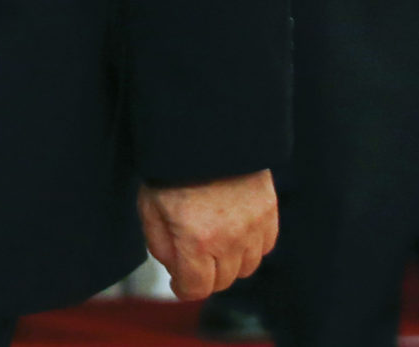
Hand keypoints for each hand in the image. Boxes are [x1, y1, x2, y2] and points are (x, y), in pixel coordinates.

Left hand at [139, 171, 276, 302]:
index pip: (196, 288)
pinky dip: (250, 246)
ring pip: (246, 268)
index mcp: (196, 239)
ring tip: (213, 242)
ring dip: (229, 262)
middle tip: (192, 259)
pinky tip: (234, 230)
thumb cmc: (172, 165)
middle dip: (204, 275)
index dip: (183, 287)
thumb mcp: (149, 205)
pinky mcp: (269, 212)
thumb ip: (159, 243)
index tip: (179, 282)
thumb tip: (175, 268)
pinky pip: (264, 247)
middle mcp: (230, 239)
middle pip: (222, 281)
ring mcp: (254, 227)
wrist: (206, 131)